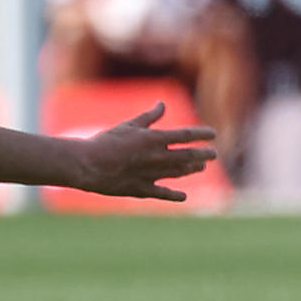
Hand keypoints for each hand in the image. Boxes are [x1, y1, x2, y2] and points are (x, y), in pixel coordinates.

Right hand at [78, 102, 216, 200]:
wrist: (87, 164)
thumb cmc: (105, 141)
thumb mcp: (128, 125)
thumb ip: (149, 117)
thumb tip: (162, 104)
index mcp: (154, 139)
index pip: (186, 135)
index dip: (201, 134)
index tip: (212, 134)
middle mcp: (158, 157)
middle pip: (188, 155)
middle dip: (203, 154)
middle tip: (212, 153)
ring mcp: (151, 175)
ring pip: (179, 172)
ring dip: (192, 169)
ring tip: (200, 167)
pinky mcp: (141, 189)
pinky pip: (163, 193)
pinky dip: (174, 195)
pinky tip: (183, 196)